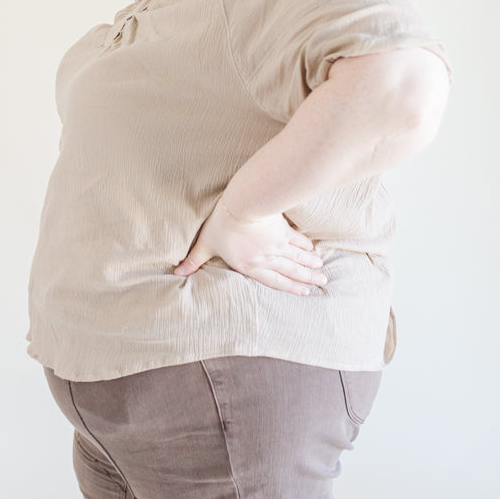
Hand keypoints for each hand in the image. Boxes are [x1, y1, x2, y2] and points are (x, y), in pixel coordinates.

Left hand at [173, 197, 326, 295]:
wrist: (244, 205)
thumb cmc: (222, 225)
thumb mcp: (205, 244)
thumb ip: (194, 261)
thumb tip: (177, 272)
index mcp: (250, 266)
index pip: (273, 280)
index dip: (289, 288)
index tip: (304, 293)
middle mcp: (268, 259)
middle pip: (291, 271)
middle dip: (307, 279)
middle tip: (322, 283)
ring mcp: (278, 245)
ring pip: (298, 258)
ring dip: (310, 265)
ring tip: (321, 270)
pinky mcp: (283, 230)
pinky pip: (297, 241)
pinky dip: (306, 246)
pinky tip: (313, 249)